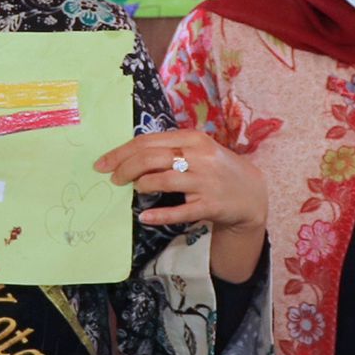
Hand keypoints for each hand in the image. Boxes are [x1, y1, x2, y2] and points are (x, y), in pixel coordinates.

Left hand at [94, 128, 267, 282]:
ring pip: (163, 181)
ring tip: (134, 190)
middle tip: (113, 179)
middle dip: (124, 169)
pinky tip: (145, 216)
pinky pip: (180, 211)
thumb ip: (168, 149)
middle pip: (150, 159)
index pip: (147, 141)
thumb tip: (128, 156)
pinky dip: (159, 214)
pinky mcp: (210, 205)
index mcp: (192, 138)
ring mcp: (206, 181)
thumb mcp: (197, 150)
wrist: (251, 193)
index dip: (121, 153)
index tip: (103, 163)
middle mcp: (199, 157)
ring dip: (142, 185)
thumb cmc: (215, 168)